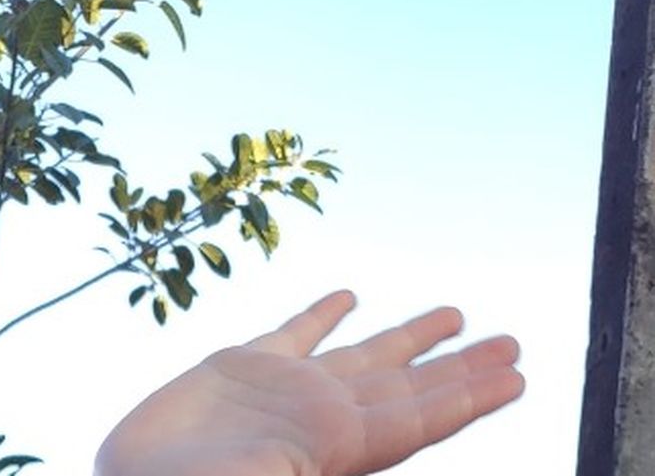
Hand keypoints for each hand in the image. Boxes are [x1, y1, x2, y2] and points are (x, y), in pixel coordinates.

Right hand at [95, 290, 524, 475]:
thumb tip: (346, 457)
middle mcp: (321, 414)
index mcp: (337, 446)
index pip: (420, 419)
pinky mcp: (240, 366)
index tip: (515, 376)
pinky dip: (324, 313)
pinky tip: (351, 296)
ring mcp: (283, 387)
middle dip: (460, 367)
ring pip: (365, 356)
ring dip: (413, 337)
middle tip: (511, 345)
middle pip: (409, 386)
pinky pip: (295, 332)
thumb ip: (308, 470)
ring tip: (456, 315)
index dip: (469, 398)